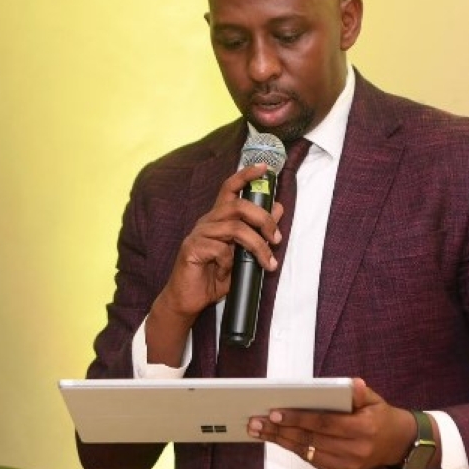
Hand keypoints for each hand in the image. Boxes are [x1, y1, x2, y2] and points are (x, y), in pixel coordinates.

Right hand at [146, 163, 283, 364]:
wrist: (190, 300)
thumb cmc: (216, 276)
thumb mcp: (244, 254)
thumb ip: (258, 232)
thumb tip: (278, 208)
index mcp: (219, 219)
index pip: (230, 188)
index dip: (246, 175)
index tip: (265, 168)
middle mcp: (208, 222)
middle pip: (238, 206)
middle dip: (264, 220)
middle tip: (277, 239)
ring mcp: (198, 234)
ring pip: (234, 228)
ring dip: (257, 245)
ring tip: (267, 263)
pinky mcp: (191, 249)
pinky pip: (220, 249)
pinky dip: (230, 262)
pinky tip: (227, 273)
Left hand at [247, 378, 427, 468]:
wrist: (396, 444)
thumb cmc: (381, 416)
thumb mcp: (375, 399)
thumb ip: (360, 393)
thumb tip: (351, 384)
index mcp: (364, 428)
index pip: (325, 423)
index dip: (299, 418)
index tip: (275, 412)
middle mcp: (356, 450)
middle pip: (311, 440)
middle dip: (281, 430)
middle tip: (256, 422)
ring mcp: (348, 465)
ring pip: (307, 453)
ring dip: (281, 441)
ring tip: (260, 431)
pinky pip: (312, 461)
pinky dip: (294, 449)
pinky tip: (279, 439)